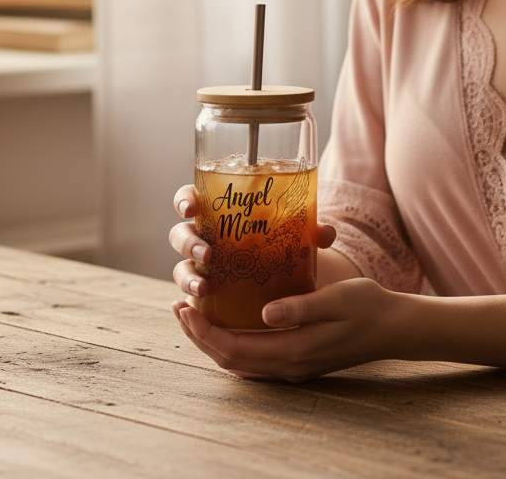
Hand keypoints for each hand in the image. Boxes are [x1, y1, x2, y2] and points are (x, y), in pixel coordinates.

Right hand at [168, 184, 336, 299]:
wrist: (283, 274)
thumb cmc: (280, 240)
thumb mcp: (295, 233)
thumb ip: (310, 231)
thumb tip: (325, 233)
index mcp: (218, 210)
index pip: (192, 197)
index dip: (185, 200)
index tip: (191, 208)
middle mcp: (204, 235)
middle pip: (180, 233)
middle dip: (188, 243)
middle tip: (208, 255)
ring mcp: (200, 264)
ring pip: (180, 266)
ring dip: (187, 276)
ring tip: (205, 288)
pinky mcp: (205, 289)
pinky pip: (190, 295)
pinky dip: (190, 300)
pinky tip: (198, 306)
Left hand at [171, 277, 413, 380]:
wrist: (395, 328)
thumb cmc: (368, 306)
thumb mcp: (336, 298)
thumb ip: (300, 306)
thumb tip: (265, 314)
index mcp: (293, 351)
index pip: (234, 349)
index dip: (204, 332)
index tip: (184, 308)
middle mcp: (288, 365)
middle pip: (230, 360)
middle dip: (199, 337)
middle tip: (178, 309)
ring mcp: (294, 366)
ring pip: (240, 363)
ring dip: (213, 342)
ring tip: (193, 316)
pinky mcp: (299, 359)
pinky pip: (254, 359)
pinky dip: (232, 344)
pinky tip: (228, 324)